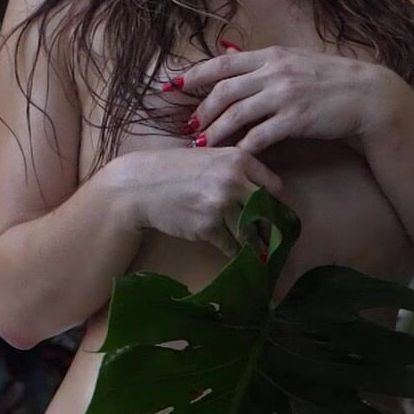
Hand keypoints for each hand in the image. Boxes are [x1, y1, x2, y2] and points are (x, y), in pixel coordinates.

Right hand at [108, 146, 285, 260]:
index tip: (272, 213)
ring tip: (260, 253)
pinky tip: (236, 255)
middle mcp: (234, 180)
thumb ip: (235, 169)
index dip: (274, 202)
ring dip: (256, 245)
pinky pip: (232, 246)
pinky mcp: (208, 227)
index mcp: (238, 159)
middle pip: (268, 211)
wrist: (138, 185)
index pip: (274, 186)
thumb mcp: (208, 157)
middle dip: (270, 226)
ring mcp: (221, 205)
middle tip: (273, 237)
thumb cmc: (172, 170)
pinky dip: (235, 252)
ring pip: (251, 232)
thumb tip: (262, 191)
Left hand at [161, 44, 404, 155]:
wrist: (369, 97)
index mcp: (272, 55)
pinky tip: (232, 156)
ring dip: (215, 130)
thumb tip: (226, 51)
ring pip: (236, 114)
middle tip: (188, 126)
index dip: (195, 74)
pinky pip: (260, 136)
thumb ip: (262, 60)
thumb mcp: (295, 60)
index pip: (223, 63)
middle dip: (201, 109)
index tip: (173, 85)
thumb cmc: (331, 80)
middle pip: (224, 90)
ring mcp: (285, 95)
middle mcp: (274, 71)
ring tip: (201, 144)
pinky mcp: (296, 119)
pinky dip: (242, 147)